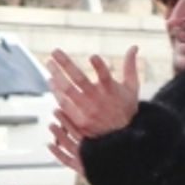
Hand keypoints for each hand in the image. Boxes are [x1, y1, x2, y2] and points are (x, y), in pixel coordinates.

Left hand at [46, 46, 138, 173]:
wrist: (120, 138)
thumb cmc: (126, 109)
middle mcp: (97, 100)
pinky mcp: (79, 121)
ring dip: (57, 77)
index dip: (100, 66)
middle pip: (79, 80)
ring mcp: (87, 111)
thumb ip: (130, 66)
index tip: (93, 56)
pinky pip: (64, 105)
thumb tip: (134, 46)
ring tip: (49, 64)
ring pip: (68, 92)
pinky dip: (57, 93)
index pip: (105, 76)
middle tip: (55, 52)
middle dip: (66, 64)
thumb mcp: (132, 88)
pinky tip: (51, 83)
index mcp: (111, 90)